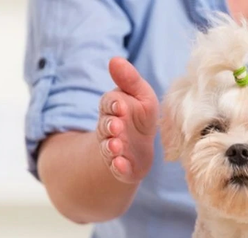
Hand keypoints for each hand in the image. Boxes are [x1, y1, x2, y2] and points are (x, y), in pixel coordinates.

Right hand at [97, 57, 158, 183]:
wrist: (138, 149)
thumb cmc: (140, 117)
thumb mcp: (141, 96)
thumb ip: (130, 80)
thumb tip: (115, 59)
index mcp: (114, 109)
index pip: (109, 104)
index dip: (114, 104)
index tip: (120, 105)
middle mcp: (109, 129)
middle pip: (106, 126)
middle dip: (110, 126)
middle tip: (116, 126)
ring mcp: (114, 149)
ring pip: (109, 147)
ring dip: (112, 147)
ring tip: (117, 146)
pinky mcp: (121, 167)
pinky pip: (117, 168)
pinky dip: (118, 167)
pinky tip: (120, 165)